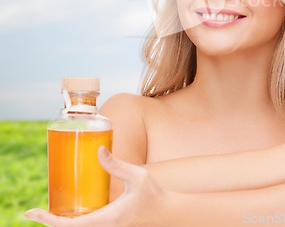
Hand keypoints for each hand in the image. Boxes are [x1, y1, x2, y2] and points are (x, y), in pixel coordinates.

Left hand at [24, 147, 172, 225]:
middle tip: (35, 211)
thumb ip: (117, 165)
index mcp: (106, 220)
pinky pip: (87, 226)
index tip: (31, 213)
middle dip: (49, 222)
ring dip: (61, 223)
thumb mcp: (138, 177)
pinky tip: (71, 210)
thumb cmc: (155, 195)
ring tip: (48, 210)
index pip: (69, 226)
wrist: (168, 213)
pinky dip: (73, 222)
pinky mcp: (111, 224)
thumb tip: (98, 150)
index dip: (47, 220)